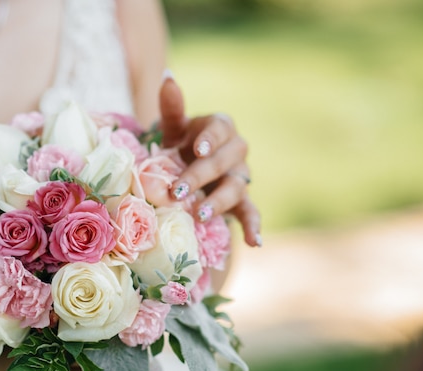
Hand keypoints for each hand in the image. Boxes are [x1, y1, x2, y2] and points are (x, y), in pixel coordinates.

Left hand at [158, 73, 261, 247]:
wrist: (186, 169)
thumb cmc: (179, 145)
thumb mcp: (173, 128)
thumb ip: (173, 106)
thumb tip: (168, 76)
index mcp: (220, 127)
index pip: (220, 129)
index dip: (209, 139)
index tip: (196, 149)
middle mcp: (235, 151)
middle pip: (223, 162)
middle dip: (201, 176)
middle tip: (178, 191)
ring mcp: (240, 177)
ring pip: (235, 188)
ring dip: (219, 202)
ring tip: (199, 215)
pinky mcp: (241, 201)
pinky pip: (251, 213)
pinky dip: (254, 226)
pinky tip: (254, 242)